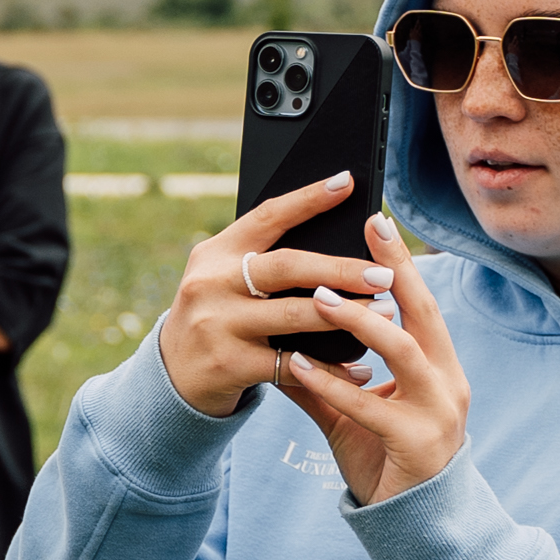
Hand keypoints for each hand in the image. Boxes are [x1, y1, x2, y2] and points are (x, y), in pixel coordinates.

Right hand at [157, 174, 397, 416]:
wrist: (173, 376)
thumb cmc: (217, 317)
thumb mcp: (224, 279)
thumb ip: (263, 261)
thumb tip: (336, 239)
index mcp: (216, 252)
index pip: (267, 216)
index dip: (308, 199)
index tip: (347, 182)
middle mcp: (212, 283)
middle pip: (286, 267)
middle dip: (340, 268)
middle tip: (383, 272)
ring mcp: (218, 324)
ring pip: (293, 315)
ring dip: (346, 315)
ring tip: (387, 313)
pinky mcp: (228, 364)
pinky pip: (292, 364)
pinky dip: (330, 369)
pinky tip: (360, 369)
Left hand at [272, 218, 471, 506]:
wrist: (412, 525)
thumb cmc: (383, 459)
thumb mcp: (350, 410)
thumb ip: (322, 373)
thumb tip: (280, 335)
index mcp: (437, 367)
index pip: (420, 304)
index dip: (399, 263)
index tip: (374, 221)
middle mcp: (447, 383)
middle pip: (423, 313)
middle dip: (394, 269)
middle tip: (364, 229)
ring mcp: (438, 413)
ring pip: (403, 350)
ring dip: (358, 320)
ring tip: (315, 297)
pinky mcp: (417, 445)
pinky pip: (371, 407)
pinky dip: (333, 383)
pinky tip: (300, 365)